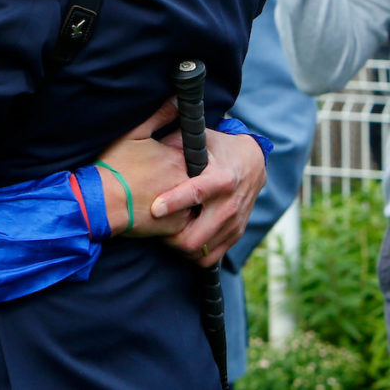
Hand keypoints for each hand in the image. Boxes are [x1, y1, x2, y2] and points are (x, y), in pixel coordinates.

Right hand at [95, 99, 192, 236]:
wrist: (101, 201)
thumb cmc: (114, 165)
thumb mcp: (134, 134)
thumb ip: (160, 116)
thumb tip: (177, 99)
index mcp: (178, 158)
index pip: (194, 153)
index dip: (179, 156)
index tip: (166, 159)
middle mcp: (186, 182)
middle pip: (196, 178)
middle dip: (183, 178)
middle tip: (160, 178)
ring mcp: (183, 206)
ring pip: (192, 201)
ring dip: (184, 200)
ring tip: (159, 195)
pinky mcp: (176, 227)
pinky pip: (185, 221)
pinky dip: (176, 217)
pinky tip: (158, 211)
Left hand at [152, 130, 266, 267]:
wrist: (251, 162)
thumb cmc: (216, 147)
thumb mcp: (198, 139)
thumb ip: (173, 144)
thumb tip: (147, 148)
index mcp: (221, 178)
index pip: (196, 194)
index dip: (174, 203)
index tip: (154, 209)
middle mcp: (230, 205)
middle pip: (194, 236)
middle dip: (169, 236)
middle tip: (151, 225)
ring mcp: (234, 224)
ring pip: (199, 251)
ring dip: (177, 245)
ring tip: (164, 230)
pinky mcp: (236, 235)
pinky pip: (209, 257)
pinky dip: (191, 252)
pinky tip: (180, 235)